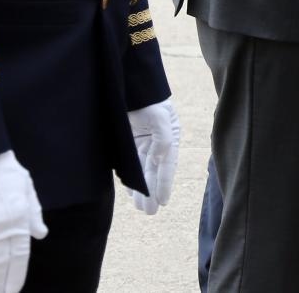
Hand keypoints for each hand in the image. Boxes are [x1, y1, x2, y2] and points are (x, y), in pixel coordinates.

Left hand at [127, 98, 179, 213]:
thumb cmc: (149, 99)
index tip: (163, 202)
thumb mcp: (160, 116)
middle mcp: (157, 143)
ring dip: (142, 189)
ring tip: (142, 208)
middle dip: (152, 192)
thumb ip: (163, 138)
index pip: (167, 165)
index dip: (165, 184)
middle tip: (150, 212)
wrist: (130, 86)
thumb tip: (161, 158)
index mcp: (170, 137)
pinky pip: (130, 165)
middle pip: (155, 172)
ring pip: (143, 172)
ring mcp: (143, 144)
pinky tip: (131, 192)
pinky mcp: (128, 144)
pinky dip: (131, 179)